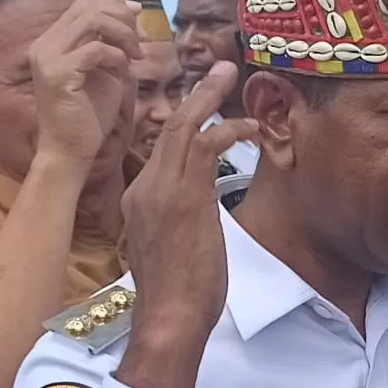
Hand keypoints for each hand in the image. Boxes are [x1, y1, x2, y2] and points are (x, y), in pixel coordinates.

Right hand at [31, 0, 143, 171]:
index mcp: (51, 42)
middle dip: (122, 17)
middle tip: (142, 38)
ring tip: (136, 54)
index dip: (114, 5)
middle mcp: (44, 45)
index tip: (139, 16)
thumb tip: (131, 19)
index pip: (83, 6)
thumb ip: (111, 45)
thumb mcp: (104, 71)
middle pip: (87, 7)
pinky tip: (124, 71)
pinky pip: (96, 49)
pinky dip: (116, 56)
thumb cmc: (88, 115)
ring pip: (91, 20)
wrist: (70, 151)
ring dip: (123, 33)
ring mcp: (47, 59)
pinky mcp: (58, 75)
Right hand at [121, 62, 257, 347]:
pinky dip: (228, 130)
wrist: (167, 319)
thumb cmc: (174, 295)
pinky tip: (248, 128)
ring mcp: (162, 190)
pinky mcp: (185, 197)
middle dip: (197, 95)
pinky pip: (206, 146)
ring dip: (209, 97)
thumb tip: (194, 216)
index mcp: (139, 199)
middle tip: (220, 68)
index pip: (162, 149)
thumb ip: (178, 222)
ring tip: (230, 74)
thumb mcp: (169, 248)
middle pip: (170, 127)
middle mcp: (145, 188)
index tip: (204, 106)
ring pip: (184, 127)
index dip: (186, 123)